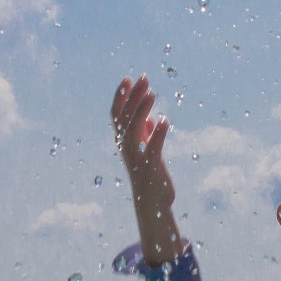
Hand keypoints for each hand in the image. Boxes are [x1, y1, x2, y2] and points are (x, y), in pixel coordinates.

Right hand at [110, 76, 170, 192]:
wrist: (153, 202)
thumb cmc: (150, 175)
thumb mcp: (147, 150)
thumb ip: (145, 134)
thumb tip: (148, 117)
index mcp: (124, 141)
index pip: (116, 114)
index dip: (120, 96)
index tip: (128, 78)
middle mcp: (126, 147)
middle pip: (124, 117)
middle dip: (133, 96)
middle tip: (144, 79)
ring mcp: (137, 157)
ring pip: (133, 129)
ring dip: (141, 110)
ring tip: (152, 94)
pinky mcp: (150, 168)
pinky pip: (152, 148)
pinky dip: (157, 133)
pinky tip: (164, 120)